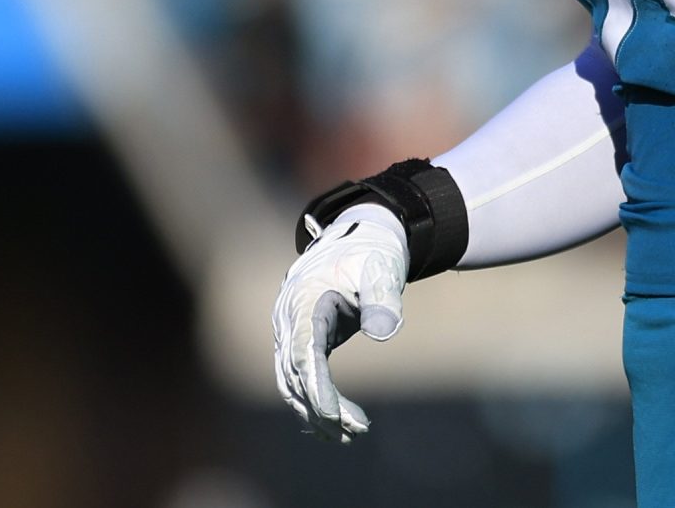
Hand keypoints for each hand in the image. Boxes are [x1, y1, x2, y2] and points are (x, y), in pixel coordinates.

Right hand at [272, 203, 407, 441]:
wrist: (360, 238)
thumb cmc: (372, 255)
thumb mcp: (382, 270)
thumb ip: (383, 298)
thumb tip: (385, 332)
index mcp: (304, 300)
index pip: (303, 352)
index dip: (315, 387)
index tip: (334, 416)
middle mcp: (289, 318)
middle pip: (294, 373)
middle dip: (319, 407)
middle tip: (353, 432)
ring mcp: (289, 330)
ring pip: (292, 381)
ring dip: (315, 411)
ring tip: (348, 435)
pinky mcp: (298, 339)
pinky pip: (298, 376)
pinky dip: (313, 401)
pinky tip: (335, 423)